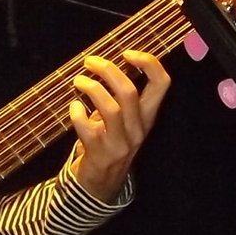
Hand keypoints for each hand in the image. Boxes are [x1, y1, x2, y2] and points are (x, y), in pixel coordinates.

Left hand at [67, 49, 169, 201]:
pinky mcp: (99, 154)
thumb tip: (106, 62)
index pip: (162, 84)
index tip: (127, 52)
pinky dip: (77, 113)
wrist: (101, 182)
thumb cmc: (110, 141)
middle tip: (90, 61)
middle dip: (108, 70)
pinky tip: (73, 107)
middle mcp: (137, 129)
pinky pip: (86, 128)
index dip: (149, 63)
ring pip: (110, 108)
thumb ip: (121, 96)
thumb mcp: (123, 120)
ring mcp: (120, 143)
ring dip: (91, 89)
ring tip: (78, 80)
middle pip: (129, 92)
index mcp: (147, 117)